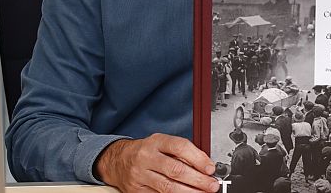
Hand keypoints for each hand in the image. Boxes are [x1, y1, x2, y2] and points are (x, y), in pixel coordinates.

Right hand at [95, 133, 218, 191]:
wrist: (118, 160)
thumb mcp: (162, 143)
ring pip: (168, 186)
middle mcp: (146, 157)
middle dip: (198, 180)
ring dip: (189, 192)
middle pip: (176, 170)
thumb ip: (182, 152)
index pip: (180, 147)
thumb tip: (204, 165)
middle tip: (212, 185)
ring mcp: (140, 175)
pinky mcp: (136, 190)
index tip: (210, 168)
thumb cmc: (146, 151)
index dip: (198, 158)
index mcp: (156, 142)